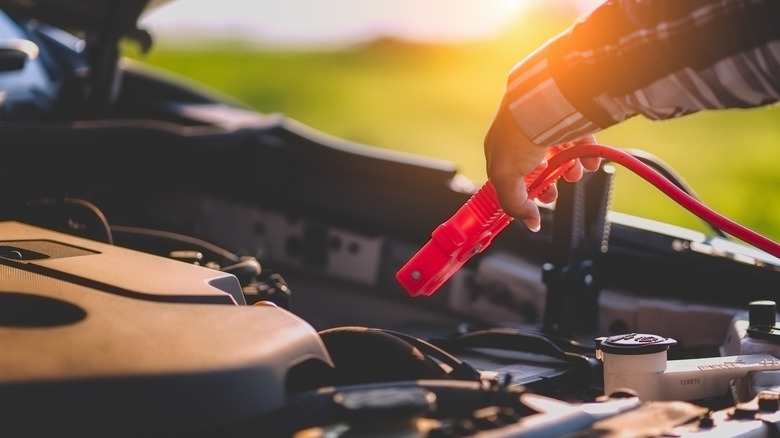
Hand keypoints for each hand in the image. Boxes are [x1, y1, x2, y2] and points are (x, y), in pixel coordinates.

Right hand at [484, 96, 600, 230]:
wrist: (542, 103)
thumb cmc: (517, 133)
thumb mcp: (505, 177)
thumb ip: (514, 204)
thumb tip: (531, 223)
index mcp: (499, 149)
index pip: (509, 177)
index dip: (523, 193)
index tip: (534, 203)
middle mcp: (520, 137)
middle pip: (536, 168)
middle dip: (548, 182)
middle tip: (555, 191)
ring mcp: (543, 128)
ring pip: (558, 154)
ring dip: (568, 170)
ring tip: (575, 173)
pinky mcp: (566, 120)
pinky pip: (578, 140)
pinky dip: (584, 154)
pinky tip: (588, 163)